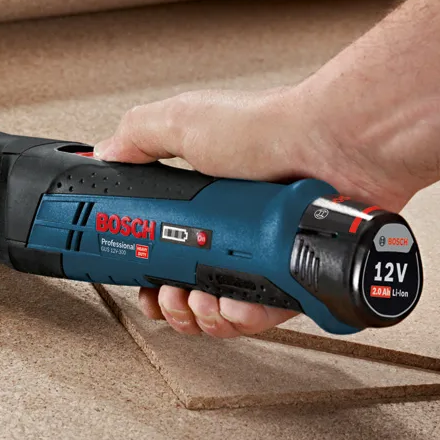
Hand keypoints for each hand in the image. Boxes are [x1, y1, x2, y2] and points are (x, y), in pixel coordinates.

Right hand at [92, 86, 414, 337]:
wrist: (334, 145)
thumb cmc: (267, 128)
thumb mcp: (184, 121)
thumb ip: (140, 134)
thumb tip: (106, 153)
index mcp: (205, 199)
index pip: (164, 244)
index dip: (146, 270)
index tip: (137, 281)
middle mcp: (233, 229)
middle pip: (189, 285)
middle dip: (170, 303)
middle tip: (166, 296)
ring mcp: (263, 254)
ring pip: (221, 308)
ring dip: (201, 316)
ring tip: (198, 300)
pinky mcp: (295, 275)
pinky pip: (263, 313)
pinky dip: (242, 318)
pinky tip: (232, 305)